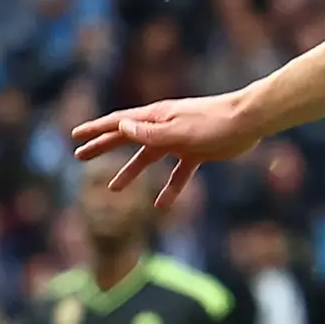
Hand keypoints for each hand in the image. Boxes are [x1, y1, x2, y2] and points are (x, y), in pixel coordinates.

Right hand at [68, 91, 261, 204]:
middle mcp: (164, 127)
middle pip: (127, 138)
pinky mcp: (196, 152)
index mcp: (156, 117)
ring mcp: (179, 140)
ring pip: (149, 158)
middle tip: (80, 156)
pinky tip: (161, 205)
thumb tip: (121, 127)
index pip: (119, 123)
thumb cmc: (213, 123)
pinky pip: (178, 173)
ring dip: (130, 171)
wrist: (248, 122)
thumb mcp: (177, 131)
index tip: (76, 136)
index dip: (96, 130)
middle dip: (103, 147)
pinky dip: (170, 189)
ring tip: (113, 188)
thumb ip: (149, 133)